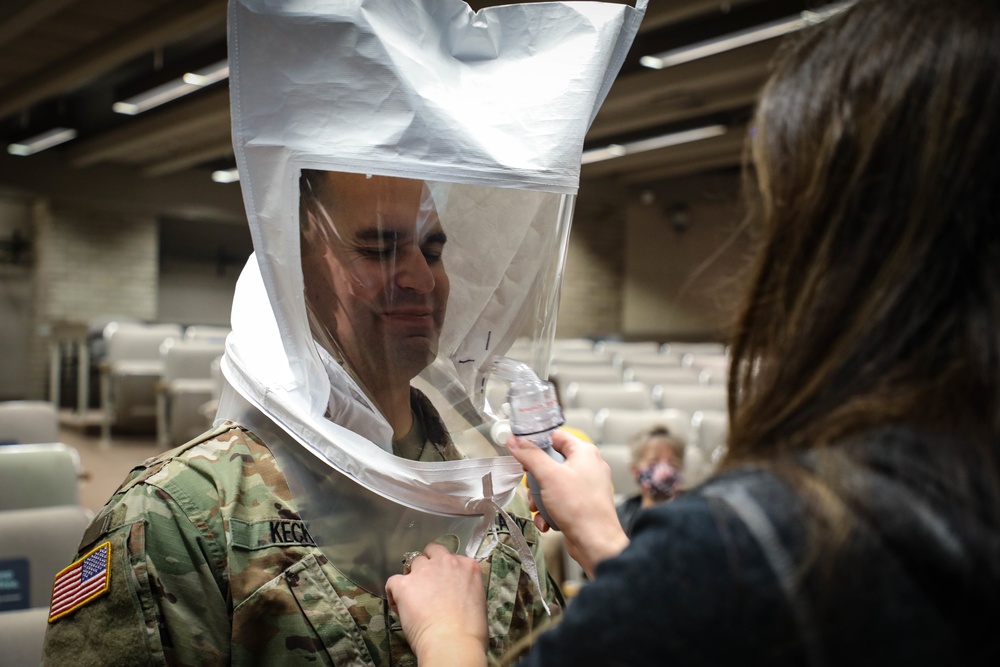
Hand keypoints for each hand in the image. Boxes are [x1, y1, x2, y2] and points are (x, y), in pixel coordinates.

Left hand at [385, 542, 487, 666]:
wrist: (453, 642)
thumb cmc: (471, 631)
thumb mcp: (478, 601)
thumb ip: (465, 589)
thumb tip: (455, 596)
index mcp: (467, 566)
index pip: (452, 558)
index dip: (446, 570)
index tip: (444, 584)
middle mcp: (446, 562)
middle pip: (432, 550)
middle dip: (428, 562)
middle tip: (427, 582)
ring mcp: (424, 571)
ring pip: (412, 563)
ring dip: (412, 576)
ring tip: (411, 596)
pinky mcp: (405, 584)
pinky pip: (393, 582)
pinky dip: (394, 592)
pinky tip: (399, 605)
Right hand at [507, 430, 629, 576]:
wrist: (596, 543)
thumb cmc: (581, 508)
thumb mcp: (549, 476)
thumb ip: (530, 455)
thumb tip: (515, 441)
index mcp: (584, 452)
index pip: (556, 436)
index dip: (537, 442)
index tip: (522, 451)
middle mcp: (588, 466)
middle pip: (551, 462)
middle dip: (536, 478)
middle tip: (530, 486)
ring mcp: (585, 486)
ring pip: (552, 483)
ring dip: (539, 497)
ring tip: (537, 508)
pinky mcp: (582, 504)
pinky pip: (559, 500)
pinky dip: (549, 510)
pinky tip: (545, 520)